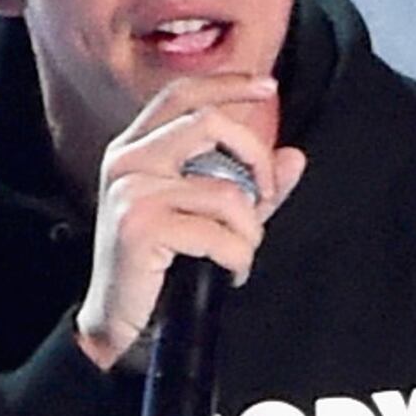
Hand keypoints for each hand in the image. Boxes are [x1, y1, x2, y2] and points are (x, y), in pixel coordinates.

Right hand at [75, 78, 302, 370]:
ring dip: (249, 229)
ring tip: (241, 254)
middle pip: (209, 123)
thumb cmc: (160, 275)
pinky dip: (237, 256)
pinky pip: (218, 231)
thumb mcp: (208, 220)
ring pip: (224, 189)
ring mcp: (131, 190)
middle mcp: (127, 160)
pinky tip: (230, 274)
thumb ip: (249, 186)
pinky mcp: (140, 226)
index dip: (227, 84)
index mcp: (135, 149)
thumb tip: (295, 157)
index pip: (182, 95)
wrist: (120, 331)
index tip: (267, 87)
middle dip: (254, 159)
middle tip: (266, 199)